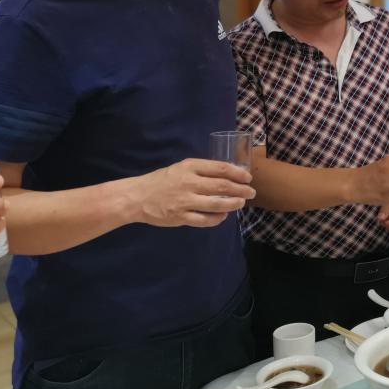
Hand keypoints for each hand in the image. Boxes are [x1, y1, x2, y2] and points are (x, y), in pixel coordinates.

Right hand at [135, 159, 254, 227]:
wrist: (137, 197)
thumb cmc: (162, 180)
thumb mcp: (181, 167)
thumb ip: (201, 170)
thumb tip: (227, 174)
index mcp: (190, 167)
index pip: (221, 169)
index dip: (238, 174)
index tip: (248, 178)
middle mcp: (189, 183)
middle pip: (222, 186)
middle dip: (241, 190)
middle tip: (251, 192)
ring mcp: (184, 201)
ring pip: (217, 204)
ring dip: (233, 204)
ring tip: (241, 203)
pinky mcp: (180, 218)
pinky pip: (205, 220)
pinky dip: (217, 219)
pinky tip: (223, 216)